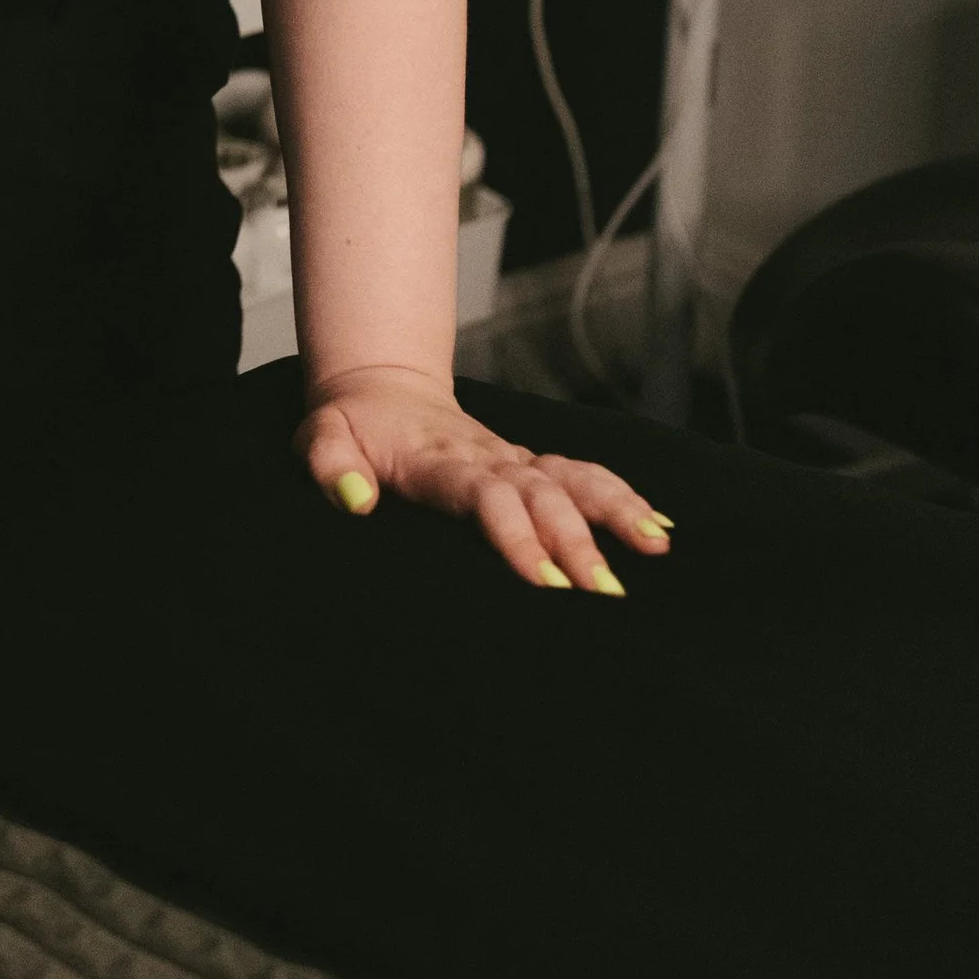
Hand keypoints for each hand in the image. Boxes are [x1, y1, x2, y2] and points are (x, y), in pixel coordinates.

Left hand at [296, 361, 674, 593]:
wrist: (380, 387)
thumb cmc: (349, 426)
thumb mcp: (320, 439)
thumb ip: (331, 466)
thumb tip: (356, 501)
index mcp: (440, 460)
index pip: (485, 496)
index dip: (516, 534)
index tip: (544, 580)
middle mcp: (487, 458)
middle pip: (540, 494)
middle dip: (576, 540)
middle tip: (606, 591)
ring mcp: (513, 460)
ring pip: (572, 479)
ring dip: (615, 510)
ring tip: (656, 546)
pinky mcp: (528, 466)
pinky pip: (581, 476)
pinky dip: (620, 497)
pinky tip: (658, 529)